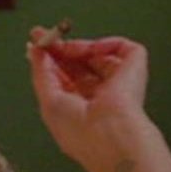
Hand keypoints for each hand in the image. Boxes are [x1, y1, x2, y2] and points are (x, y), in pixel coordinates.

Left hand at [26, 31, 154, 171]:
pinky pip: (122, 48)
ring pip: (96, 54)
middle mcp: (100, 95)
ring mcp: (119, 82)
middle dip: (59, 48)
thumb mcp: (48, 99)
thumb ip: (41, 72)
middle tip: (42, 35)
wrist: (111, 136)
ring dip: (77, 47)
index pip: (63, 77)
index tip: (35, 41)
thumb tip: (34, 49)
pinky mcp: (136, 70)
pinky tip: (94, 50)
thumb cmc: (78, 129)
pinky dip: (106, 44)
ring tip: (67, 48)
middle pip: (77, 63)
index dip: (50, 59)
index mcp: (79, 107)